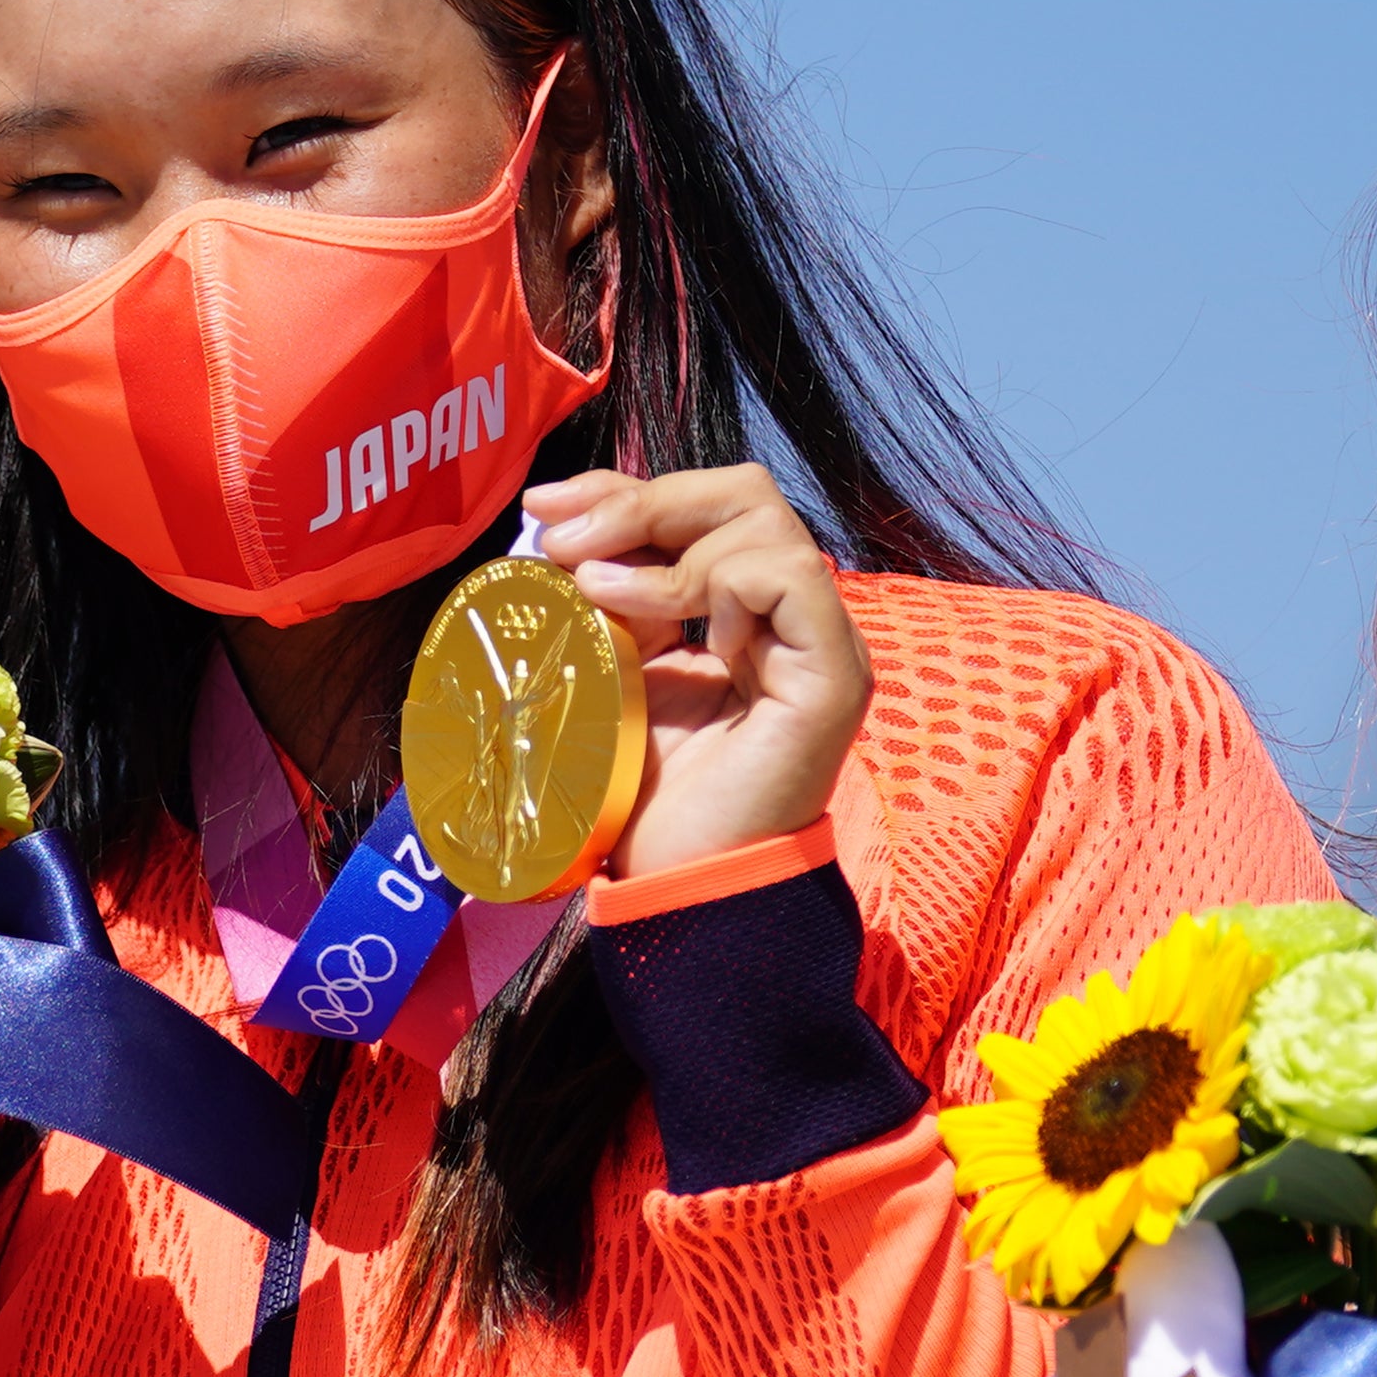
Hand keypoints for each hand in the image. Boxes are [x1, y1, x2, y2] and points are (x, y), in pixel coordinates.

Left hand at [530, 462, 869, 880]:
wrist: (675, 887)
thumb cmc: (644, 798)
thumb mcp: (610, 670)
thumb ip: (605, 598)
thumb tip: (553, 524)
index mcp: (745, 612)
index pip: (701, 508)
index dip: (624, 490)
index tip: (544, 505)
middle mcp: (792, 618)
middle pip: (739, 493)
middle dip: (639, 500)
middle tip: (563, 540)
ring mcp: (820, 643)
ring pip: (764, 520)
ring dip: (662, 542)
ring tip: (597, 593)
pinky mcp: (832, 675)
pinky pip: (788, 575)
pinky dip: (715, 583)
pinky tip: (660, 631)